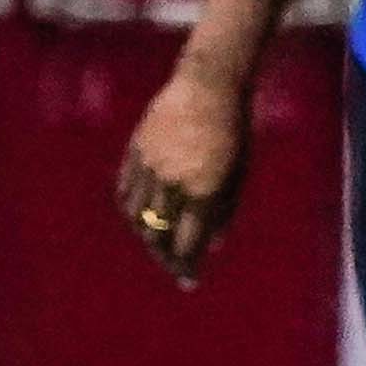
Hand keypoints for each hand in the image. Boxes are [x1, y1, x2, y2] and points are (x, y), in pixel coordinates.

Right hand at [118, 71, 250, 284]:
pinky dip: (131, 210)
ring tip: (158, 245)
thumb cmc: (234, 127)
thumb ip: (225, 210)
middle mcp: (172, 181)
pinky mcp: (135, 151)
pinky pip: (125, 190)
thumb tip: (212, 246)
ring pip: (138, 216)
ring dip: (146, 236)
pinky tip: (139, 219)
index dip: (187, 266)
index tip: (190, 281)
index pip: (188, 241)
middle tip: (175, 269)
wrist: (208, 83)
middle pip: (159, 234)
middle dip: (166, 258)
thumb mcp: (240, 170)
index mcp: (203, 188)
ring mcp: (150, 165)